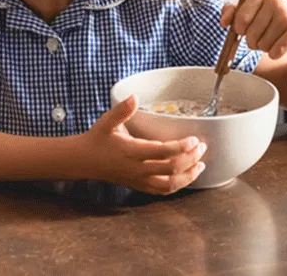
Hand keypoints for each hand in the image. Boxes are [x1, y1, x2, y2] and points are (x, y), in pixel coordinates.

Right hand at [81, 96, 205, 194]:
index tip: (194, 139)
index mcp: (131, 151)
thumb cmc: (97, 139)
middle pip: (171, 169)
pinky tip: (186, 177)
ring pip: (169, 185)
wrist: (84, 161)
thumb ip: (122, 110)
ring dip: (188, 176)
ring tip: (200, 165)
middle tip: (202, 147)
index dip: (181, 147)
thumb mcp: (107, 121)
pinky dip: (177, 186)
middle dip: (190, 159)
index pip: (162, 152)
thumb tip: (134, 96)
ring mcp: (139, 180)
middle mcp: (137, 169)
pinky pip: (162, 191)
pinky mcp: (139, 186)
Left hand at [223, 0, 286, 59]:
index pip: (240, 19)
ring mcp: (286, 15)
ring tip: (275, 38)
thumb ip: (234, 12)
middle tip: (263, 35)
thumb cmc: (275, 19)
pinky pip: (275, 52)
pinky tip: (283, 45)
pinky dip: (276, 54)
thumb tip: (223, 21)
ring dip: (265, 48)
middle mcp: (274, 1)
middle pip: (250, 35)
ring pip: (262, 45)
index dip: (239, 29)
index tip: (244, 29)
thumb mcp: (255, 10)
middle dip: (253, 41)